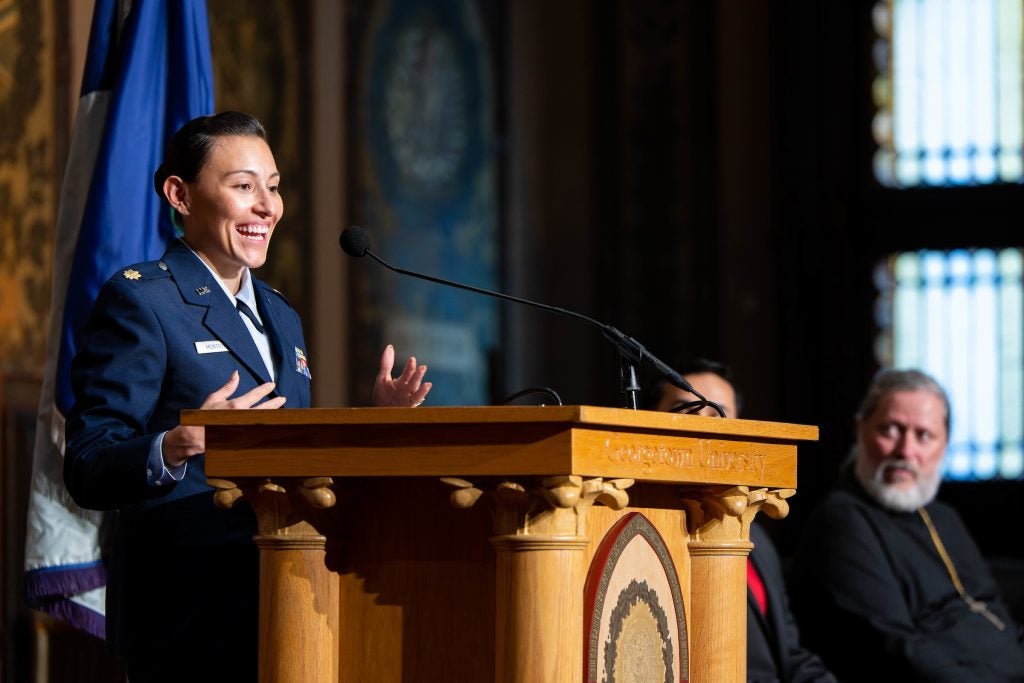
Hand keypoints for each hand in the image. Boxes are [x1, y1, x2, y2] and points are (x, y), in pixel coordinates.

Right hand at [161, 371, 285, 466]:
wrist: (197, 437)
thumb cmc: (204, 416)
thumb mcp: (214, 398)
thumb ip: (228, 387)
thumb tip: (236, 374)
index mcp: (236, 405)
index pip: (255, 395)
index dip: (265, 389)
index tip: (272, 385)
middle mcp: (243, 416)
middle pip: (264, 408)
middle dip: (275, 403)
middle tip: (283, 399)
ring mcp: (245, 428)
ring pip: (263, 420)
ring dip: (273, 415)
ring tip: (281, 411)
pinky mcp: (244, 437)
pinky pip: (258, 431)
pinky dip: (266, 427)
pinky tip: (272, 424)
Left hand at [372, 344, 431, 406]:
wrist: (378, 413)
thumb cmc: (382, 396)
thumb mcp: (382, 378)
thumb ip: (387, 363)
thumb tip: (390, 346)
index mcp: (403, 381)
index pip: (408, 372)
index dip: (410, 367)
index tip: (412, 359)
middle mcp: (408, 388)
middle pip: (413, 380)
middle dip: (417, 375)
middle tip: (422, 367)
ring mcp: (409, 398)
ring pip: (416, 390)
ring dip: (422, 388)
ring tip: (427, 383)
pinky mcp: (408, 406)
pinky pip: (415, 400)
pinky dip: (421, 395)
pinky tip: (426, 389)